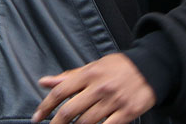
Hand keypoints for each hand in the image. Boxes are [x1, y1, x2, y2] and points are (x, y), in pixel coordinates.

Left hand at [31, 53, 155, 123]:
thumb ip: (68, 77)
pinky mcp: (127, 112)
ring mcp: (113, 101)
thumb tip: (44, 82)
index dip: (45, 106)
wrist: (149, 68)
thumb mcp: (92, 67)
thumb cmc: (117, 67)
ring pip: (86, 122)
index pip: (60, 91)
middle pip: (70, 110)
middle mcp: (99, 87)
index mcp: (88, 74)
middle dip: (56, 123)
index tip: (37, 117)